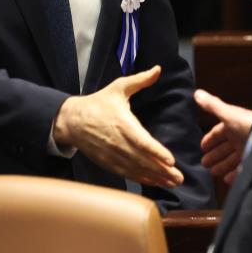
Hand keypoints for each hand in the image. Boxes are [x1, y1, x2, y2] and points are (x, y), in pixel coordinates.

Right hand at [52, 66, 183, 188]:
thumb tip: (158, 69)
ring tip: (172, 183)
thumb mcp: (118, 87)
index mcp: (122, 123)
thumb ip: (140, 80)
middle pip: (142, 159)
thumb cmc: (98, 102)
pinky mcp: (107, 162)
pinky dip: (141, 179)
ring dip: (155, 178)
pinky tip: (154, 182)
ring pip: (136, 169)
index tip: (171, 160)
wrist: (72, 120)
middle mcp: (117, 142)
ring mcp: (112, 154)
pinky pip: (126, 173)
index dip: (156, 152)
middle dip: (162, 170)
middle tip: (179, 178)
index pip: (141, 141)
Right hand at [194, 89, 251, 183]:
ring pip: (232, 159)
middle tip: (204, 163)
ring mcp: (248, 149)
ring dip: (222, 165)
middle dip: (214, 154)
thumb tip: (196, 92)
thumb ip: (212, 106)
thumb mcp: (228, 114)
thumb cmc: (249, 124)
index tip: (202, 147)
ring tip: (213, 172)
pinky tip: (226, 180)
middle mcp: (241, 137)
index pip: (219, 133)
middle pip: (224, 147)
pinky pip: (242, 169)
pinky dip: (234, 174)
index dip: (210, 139)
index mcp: (234, 125)